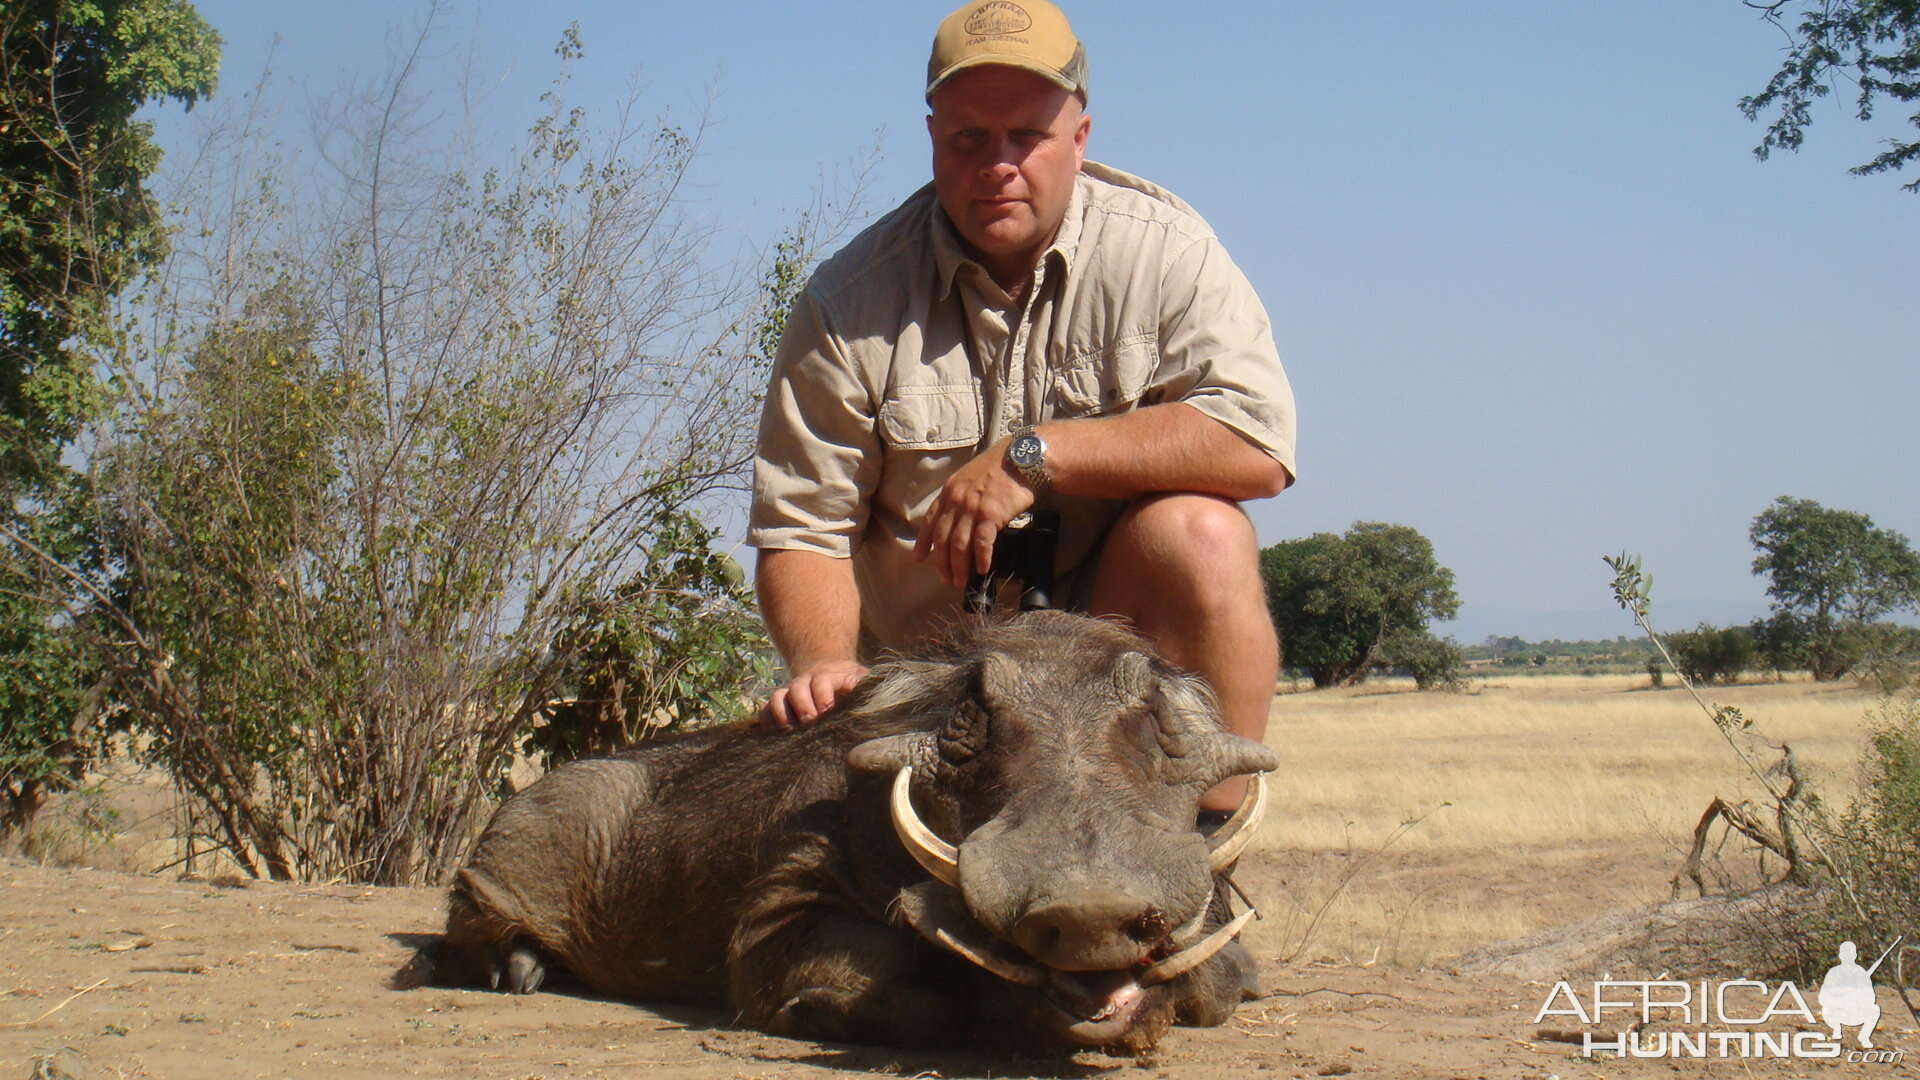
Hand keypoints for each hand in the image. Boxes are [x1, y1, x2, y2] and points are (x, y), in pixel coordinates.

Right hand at [758, 660, 868, 731]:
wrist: (835, 675)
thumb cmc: (856, 689)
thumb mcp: (866, 685)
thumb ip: (871, 691)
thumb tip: (879, 706)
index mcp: (830, 677)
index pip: (821, 680)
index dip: (822, 694)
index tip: (827, 710)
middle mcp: (807, 682)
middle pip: (797, 688)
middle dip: (803, 706)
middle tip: (811, 723)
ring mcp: (792, 693)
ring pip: (778, 697)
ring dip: (782, 713)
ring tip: (792, 732)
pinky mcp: (782, 706)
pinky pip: (766, 710)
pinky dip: (767, 722)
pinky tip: (775, 735)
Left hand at [912, 438, 1036, 588]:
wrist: (1022, 457)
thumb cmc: (1001, 466)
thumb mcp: (971, 476)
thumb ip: (961, 495)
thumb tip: (960, 518)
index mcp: (950, 491)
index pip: (930, 521)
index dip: (923, 542)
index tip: (919, 558)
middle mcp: (956, 500)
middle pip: (943, 538)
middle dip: (942, 562)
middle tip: (946, 579)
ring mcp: (972, 508)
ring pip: (958, 544)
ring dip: (959, 566)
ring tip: (961, 581)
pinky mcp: (990, 514)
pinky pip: (981, 543)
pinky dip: (980, 558)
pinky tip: (982, 569)